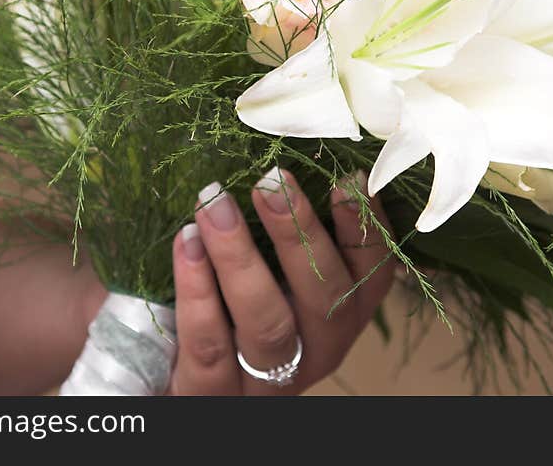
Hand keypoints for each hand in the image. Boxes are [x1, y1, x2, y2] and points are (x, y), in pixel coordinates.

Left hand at [169, 168, 394, 394]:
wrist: (179, 374)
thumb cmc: (237, 302)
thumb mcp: (277, 269)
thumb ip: (292, 228)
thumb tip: (286, 158)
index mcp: (345, 315)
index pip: (373, 274)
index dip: (365, 227)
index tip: (346, 176)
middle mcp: (319, 350)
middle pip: (326, 299)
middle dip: (300, 234)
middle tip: (271, 179)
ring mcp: (268, 380)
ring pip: (267, 323)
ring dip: (240, 256)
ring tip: (214, 202)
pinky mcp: (213, 394)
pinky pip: (209, 343)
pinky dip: (197, 288)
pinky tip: (186, 242)